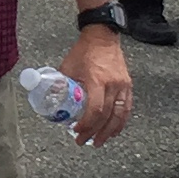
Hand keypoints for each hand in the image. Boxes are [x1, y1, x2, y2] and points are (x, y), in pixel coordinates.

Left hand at [62, 25, 133, 146]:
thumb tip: (50, 99)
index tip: (76, 130)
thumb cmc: (84, 51)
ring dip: (109, 131)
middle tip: (84, 141)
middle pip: (106, 117)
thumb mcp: (67, 67)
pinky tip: (113, 130)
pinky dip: (120, 122)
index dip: (86, 124)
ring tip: (99, 141)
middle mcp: (113, 85)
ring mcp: (122, 86)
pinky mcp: (128, 85)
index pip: (94, 110)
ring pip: (120, 115)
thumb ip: (60, 84)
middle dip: (95, 132)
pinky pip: (127, 108)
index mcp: (97, 80)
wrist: (102, 36)